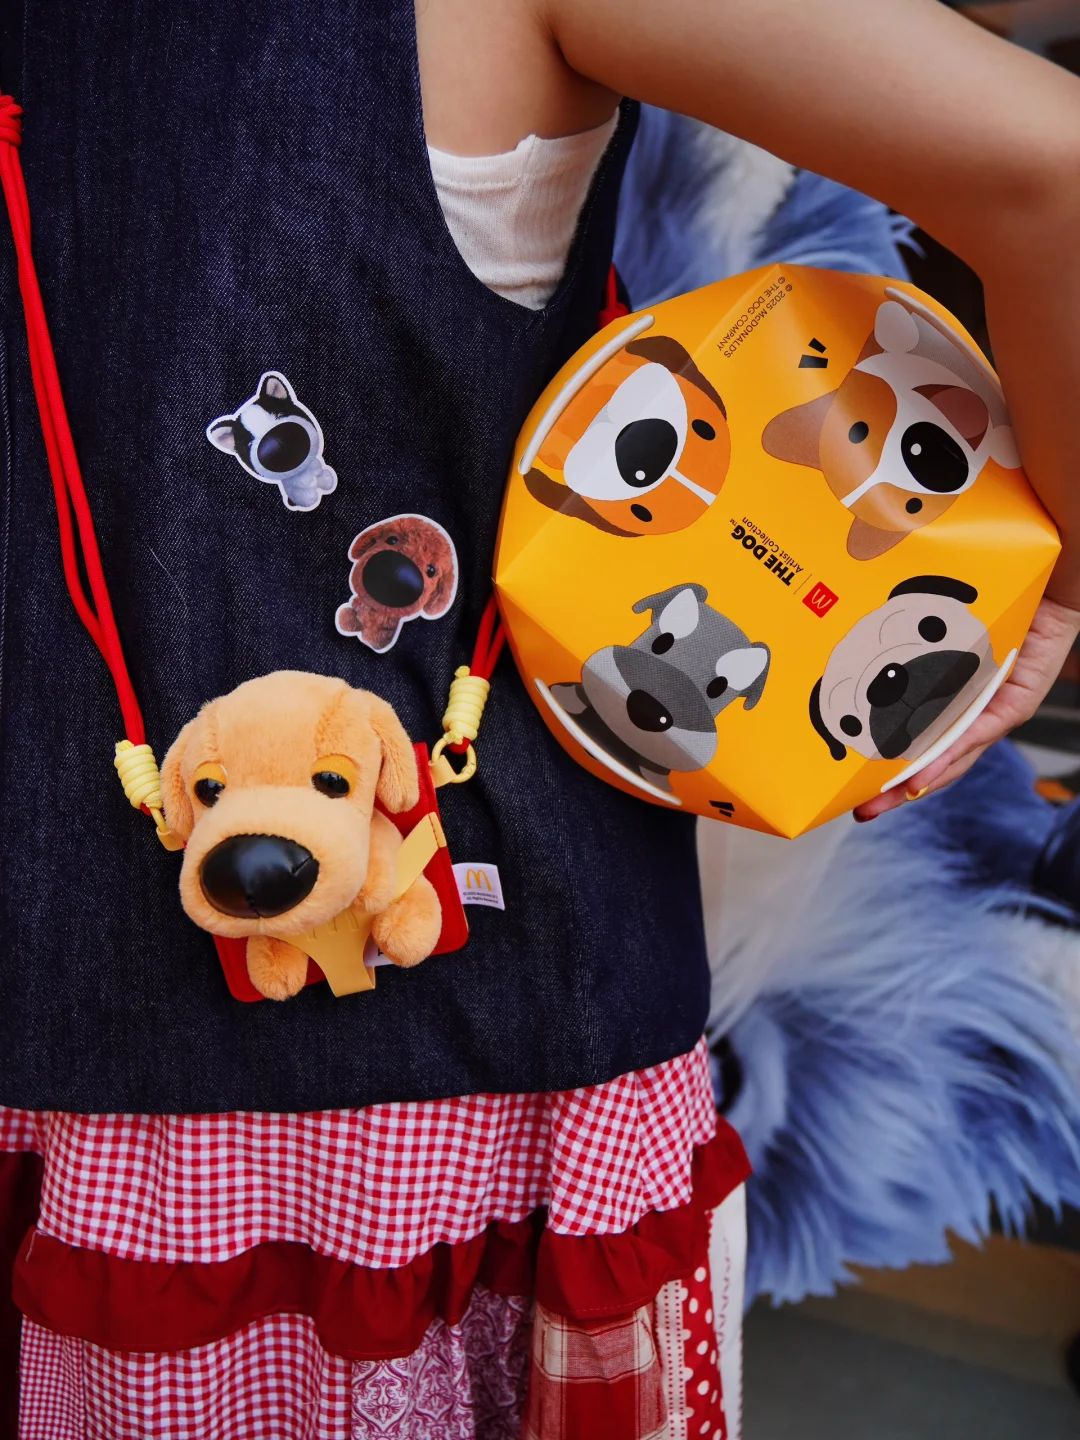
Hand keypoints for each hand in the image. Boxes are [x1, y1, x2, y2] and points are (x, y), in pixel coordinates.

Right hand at [853, 595, 1079, 821]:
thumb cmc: (989, 580)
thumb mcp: (933, 614)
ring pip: (954, 757)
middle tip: (860, 809)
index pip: (919, 737)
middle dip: (895, 790)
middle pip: (934, 759)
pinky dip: (949, 755)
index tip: (853, 785)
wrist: (1043, 561)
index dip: (889, 765)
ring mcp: (995, 706)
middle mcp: (972, 704)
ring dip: (917, 783)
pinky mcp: (1017, 700)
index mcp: (952, 690)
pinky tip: (922, 775)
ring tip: (881, 801)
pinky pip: (979, 732)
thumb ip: (901, 626)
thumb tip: (845, 621)